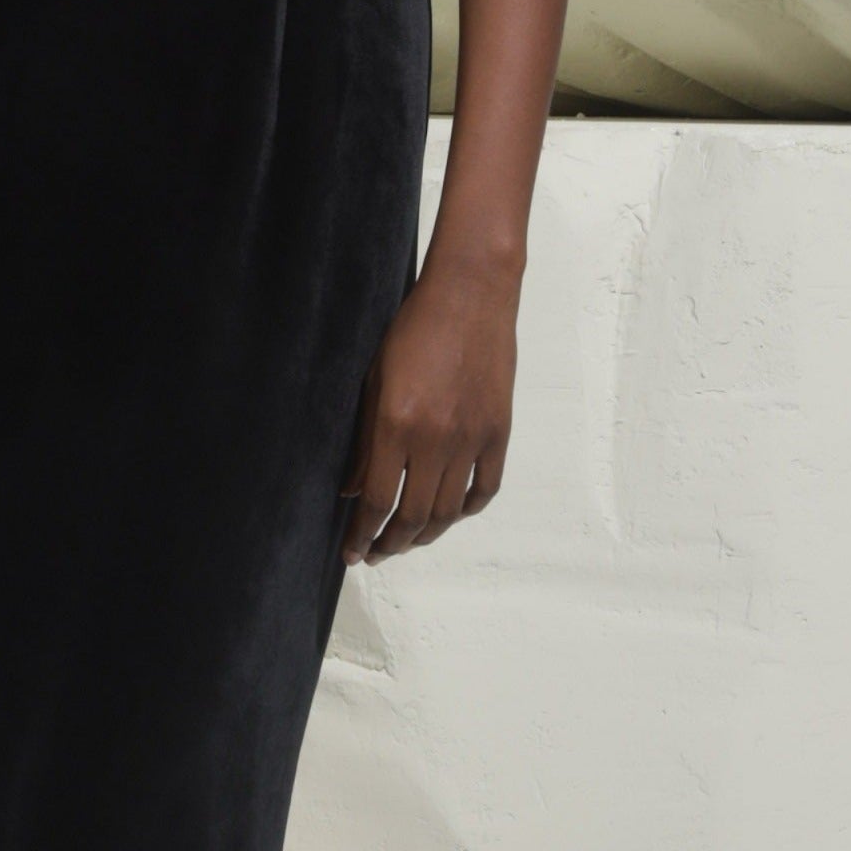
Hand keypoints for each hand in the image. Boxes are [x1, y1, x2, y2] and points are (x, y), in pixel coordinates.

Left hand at [340, 263, 516, 566]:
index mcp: (396, 424)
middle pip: (412, 516)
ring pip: (447, 511)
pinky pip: (483, 489)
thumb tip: (353, 489)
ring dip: (423, 535)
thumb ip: (364, 441)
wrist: (471, 295)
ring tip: (406, 540)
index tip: (351, 554)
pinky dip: (464, 510)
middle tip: (375, 553)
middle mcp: (436, 438)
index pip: (377, 501)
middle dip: (390, 544)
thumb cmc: (414, 329)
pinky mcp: (498, 432)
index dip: (361, 534)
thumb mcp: (374, 381)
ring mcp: (472, 438)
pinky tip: (447, 515)